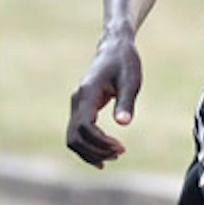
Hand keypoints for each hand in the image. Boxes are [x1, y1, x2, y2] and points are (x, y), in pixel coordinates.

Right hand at [66, 31, 141, 167]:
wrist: (114, 48)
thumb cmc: (125, 62)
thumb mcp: (130, 80)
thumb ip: (126, 101)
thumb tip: (123, 123)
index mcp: (87, 93)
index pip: (85, 126)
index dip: (100, 142)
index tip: (121, 147)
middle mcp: (77, 101)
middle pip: (74, 137)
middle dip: (95, 151)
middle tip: (120, 154)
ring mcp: (76, 105)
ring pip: (73, 138)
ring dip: (90, 151)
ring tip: (115, 156)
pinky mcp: (81, 108)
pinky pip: (78, 132)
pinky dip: (88, 146)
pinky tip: (103, 154)